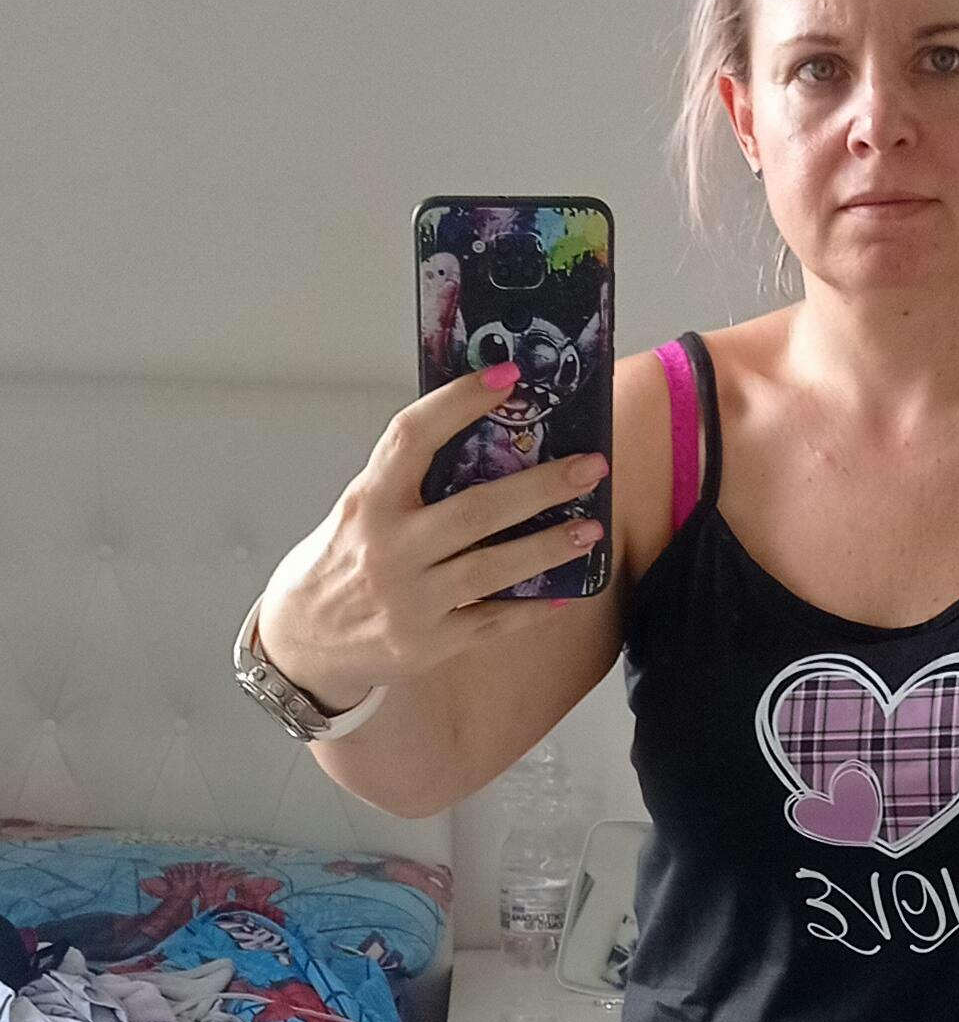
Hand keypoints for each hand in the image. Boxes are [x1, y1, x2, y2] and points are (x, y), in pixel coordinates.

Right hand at [256, 368, 608, 706]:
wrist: (303, 639)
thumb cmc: (344, 560)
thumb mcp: (361, 510)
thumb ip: (410, 482)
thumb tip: (489, 437)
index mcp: (370, 501)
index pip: (413, 437)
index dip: (459, 402)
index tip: (508, 377)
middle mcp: (388, 548)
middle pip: (477, 510)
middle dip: (542, 487)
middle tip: (592, 467)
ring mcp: (409, 601)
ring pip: (492, 569)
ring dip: (549, 547)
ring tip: (591, 529)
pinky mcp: (426, 644)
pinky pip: (493, 620)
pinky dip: (534, 606)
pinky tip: (568, 590)